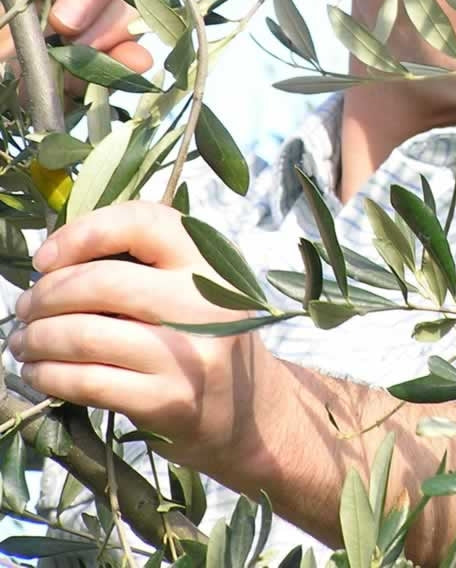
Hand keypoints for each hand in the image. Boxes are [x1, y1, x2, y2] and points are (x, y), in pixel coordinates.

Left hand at [8, 202, 279, 473]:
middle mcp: (206, 302)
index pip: (143, 222)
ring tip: (24, 341)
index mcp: (211, 262)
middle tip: (25, 307)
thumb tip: (56, 260)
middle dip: (45, 295)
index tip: (44, 259)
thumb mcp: (197, 288)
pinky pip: (87, 381)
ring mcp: (190, 354)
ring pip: (85, 334)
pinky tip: (39, 372)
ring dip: (37, 338)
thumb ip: (146, 264)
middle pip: (101, 282)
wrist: (252, 413)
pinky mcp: (170, 400)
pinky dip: (48, 375)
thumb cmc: (207, 339)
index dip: (83, 233)